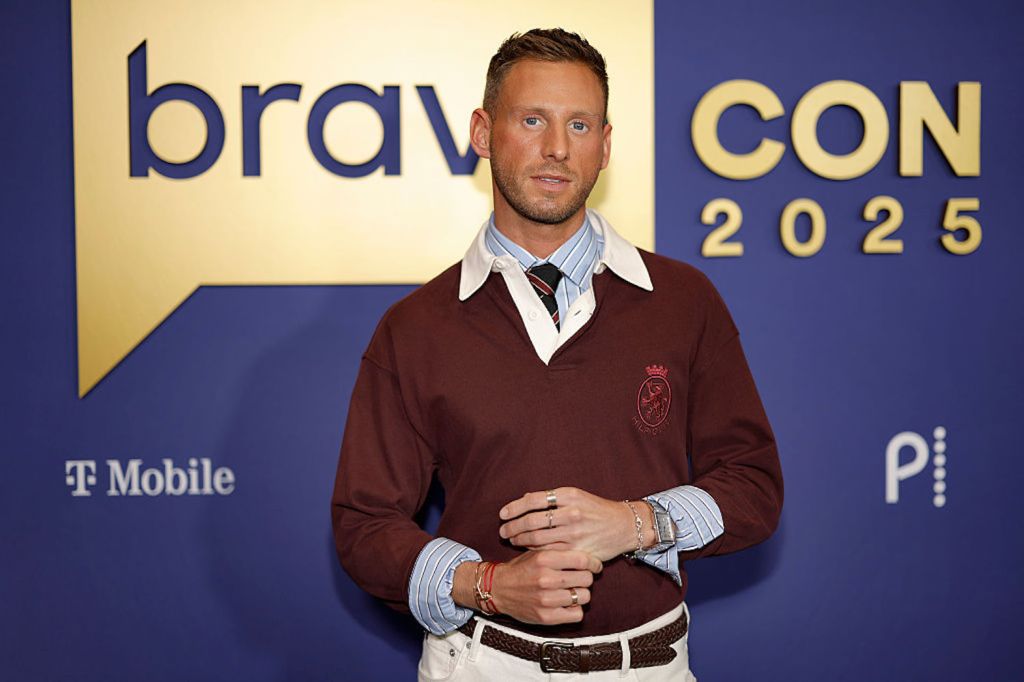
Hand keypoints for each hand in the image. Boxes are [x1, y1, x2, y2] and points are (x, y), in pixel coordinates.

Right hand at [488, 550, 600, 624]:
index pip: (582, 560)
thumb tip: (588, 556)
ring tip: (572, 591)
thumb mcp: (537, 553)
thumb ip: (560, 553)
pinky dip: (575, 609)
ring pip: (584, 596)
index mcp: (544, 559)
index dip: (593, 563)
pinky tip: (567, 603)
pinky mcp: (546, 616)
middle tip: (580, 578)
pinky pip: (577, 614)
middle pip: (586, 578)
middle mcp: (546, 578)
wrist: (497, 588)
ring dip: (581, 594)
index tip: (595, 565)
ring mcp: (546, 599)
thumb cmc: (520, 569)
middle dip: (586, 578)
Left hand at [498, 487, 654, 561]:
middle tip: (502, 531)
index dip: (514, 507)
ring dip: (520, 539)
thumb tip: (524, 500)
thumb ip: (552, 498)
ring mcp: (575, 533)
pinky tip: (528, 549)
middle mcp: (571, 512)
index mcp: (569, 495)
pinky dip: (535, 551)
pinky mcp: (579, 550)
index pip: (533, 500)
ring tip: (511, 540)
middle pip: (532, 521)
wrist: (624, 526)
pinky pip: (550, 552)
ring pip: (538, 538)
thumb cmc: (596, 510)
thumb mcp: (576, 496)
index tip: (502, 514)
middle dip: (513, 527)